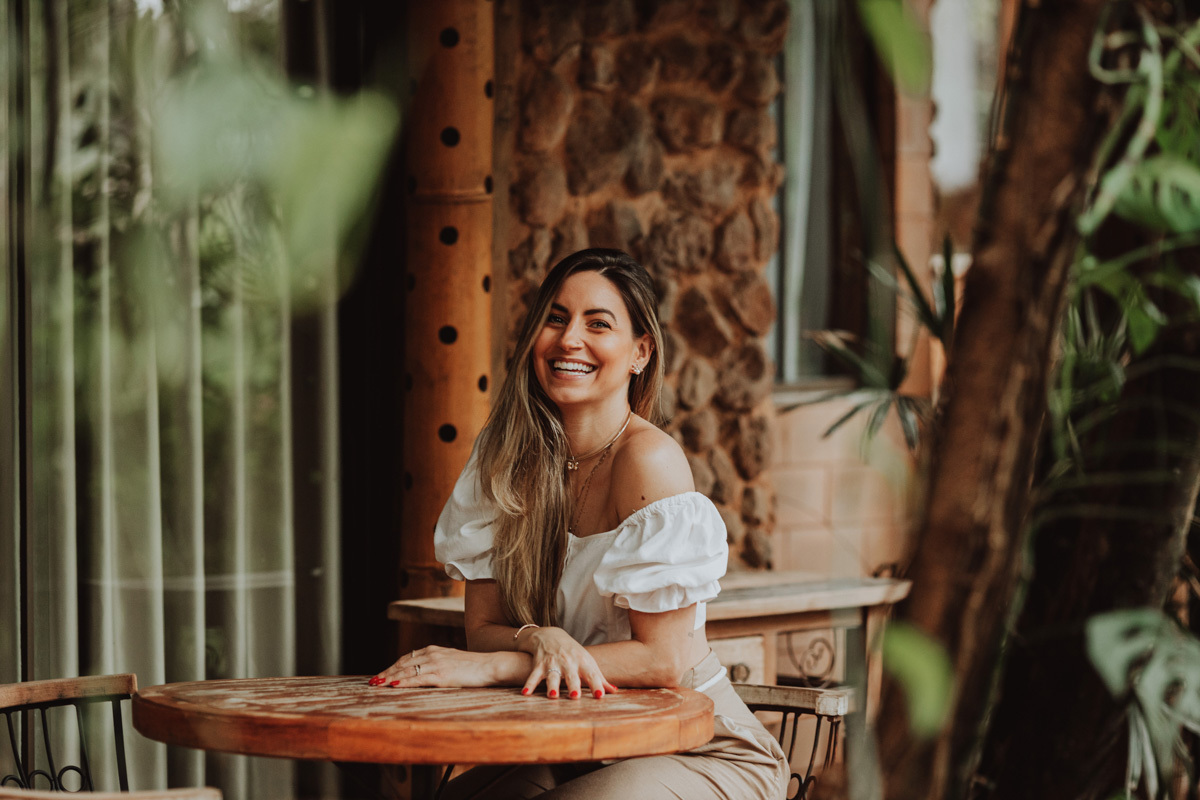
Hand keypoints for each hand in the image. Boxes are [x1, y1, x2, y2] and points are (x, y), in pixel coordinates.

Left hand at [369, 646, 494, 687]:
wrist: (491, 666)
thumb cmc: (474, 667)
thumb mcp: (452, 662)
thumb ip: (438, 665)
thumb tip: (425, 674)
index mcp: (434, 650)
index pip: (407, 658)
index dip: (392, 667)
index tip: (381, 675)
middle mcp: (432, 654)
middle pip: (402, 663)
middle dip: (386, 672)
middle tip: (372, 682)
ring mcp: (436, 663)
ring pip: (406, 670)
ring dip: (389, 677)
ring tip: (377, 684)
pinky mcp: (442, 675)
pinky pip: (417, 679)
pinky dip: (403, 682)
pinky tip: (393, 686)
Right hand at [518, 627, 617, 698]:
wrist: (550, 635)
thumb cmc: (573, 653)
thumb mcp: (587, 662)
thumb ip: (599, 678)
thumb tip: (615, 692)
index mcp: (583, 662)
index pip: (591, 675)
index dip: (597, 685)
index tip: (600, 695)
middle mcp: (568, 662)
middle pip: (571, 675)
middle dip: (573, 685)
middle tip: (575, 696)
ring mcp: (553, 663)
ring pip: (553, 676)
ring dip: (552, 685)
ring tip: (552, 695)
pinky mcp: (539, 664)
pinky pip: (533, 675)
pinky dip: (529, 683)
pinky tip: (525, 693)